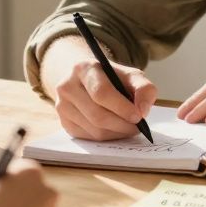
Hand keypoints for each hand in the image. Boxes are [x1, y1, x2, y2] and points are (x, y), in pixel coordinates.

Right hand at [41, 37, 156, 140]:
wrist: (85, 78)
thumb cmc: (111, 78)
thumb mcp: (130, 75)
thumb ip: (143, 88)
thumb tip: (143, 111)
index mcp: (84, 68)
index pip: (101, 92)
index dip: (121, 107)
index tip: (139, 116)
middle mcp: (67, 86)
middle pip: (97, 115)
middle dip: (122, 124)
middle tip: (138, 127)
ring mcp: (62, 106)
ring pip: (94, 130)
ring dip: (117, 133)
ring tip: (130, 128)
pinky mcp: (64, 122)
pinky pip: (89, 138)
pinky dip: (108, 137)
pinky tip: (116, 130)